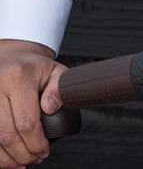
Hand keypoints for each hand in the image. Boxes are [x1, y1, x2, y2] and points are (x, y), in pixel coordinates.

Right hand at [0, 40, 66, 167]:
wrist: (11, 60)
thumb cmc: (34, 68)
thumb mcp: (55, 70)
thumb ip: (59, 88)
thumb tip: (52, 107)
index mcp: (18, 78)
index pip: (26, 121)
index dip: (36, 142)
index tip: (44, 150)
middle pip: (7, 135)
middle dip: (23, 153)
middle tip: (36, 158)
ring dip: (8, 159)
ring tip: (23, 162)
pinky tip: (8, 158)